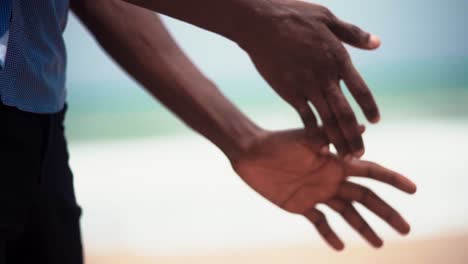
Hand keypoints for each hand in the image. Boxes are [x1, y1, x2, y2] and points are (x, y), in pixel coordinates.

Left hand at [230, 129, 416, 249]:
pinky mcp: (301, 205)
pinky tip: (340, 246)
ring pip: (347, 214)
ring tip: (379, 244)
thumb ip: (332, 135)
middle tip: (406, 229)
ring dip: (363, 228)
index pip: (370, 172)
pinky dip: (329, 234)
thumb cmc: (278, 142)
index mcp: (336, 162)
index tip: (413, 189)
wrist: (250, 153)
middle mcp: (331, 179)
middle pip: (365, 199)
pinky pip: (319, 222)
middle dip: (386, 213)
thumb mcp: (305, 138)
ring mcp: (317, 193)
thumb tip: (365, 127)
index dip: (392, 180)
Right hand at [238, 0, 380, 156]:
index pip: (360, 89)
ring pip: (327, 119)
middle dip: (354, 135)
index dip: (369, 107)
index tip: (374, 122)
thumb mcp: (328, 18)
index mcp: (338, 59)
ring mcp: (306, 87)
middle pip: (345, 113)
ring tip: (344, 157)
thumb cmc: (294, 17)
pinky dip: (314, 133)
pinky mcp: (289, 93)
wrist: (261, 24)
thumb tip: (377, 44)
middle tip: (360, 155)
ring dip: (337, 140)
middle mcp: (325, 77)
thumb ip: (353, 34)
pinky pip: (305, 117)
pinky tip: (319, 145)